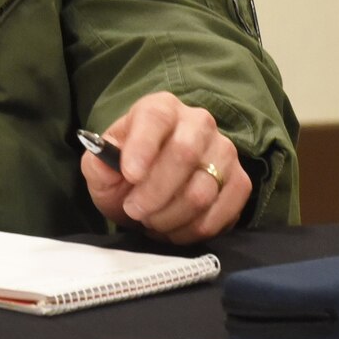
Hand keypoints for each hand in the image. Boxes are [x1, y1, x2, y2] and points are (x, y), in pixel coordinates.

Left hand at [80, 92, 248, 243]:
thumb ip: (98, 163)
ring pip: (203, 190)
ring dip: (171, 216)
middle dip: (155, 192)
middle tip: (134, 210)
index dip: (143, 147)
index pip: (155, 118)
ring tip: (150, 221)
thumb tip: (105, 160)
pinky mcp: (241, 183)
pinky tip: (173, 230)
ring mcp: (225, 152)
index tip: (130, 175)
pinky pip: (223, 212)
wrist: (153, 189)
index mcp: (160, 108)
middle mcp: (198, 123)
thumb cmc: (125, 173)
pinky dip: (194, 229)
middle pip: (184, 155)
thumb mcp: (101, 168)